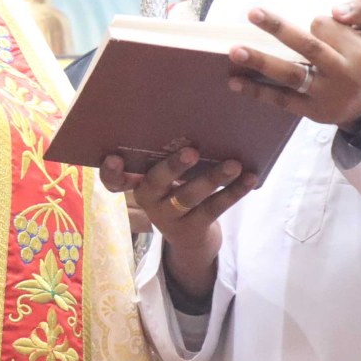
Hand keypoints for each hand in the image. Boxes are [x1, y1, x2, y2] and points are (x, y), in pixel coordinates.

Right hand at [99, 148, 256, 298]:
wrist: (190, 239)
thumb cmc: (176, 193)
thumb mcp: (165, 179)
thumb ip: (166, 158)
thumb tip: (195, 120)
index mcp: (137, 184)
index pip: (114, 181)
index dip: (111, 171)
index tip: (114, 157)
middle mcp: (149, 200)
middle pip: (157, 182)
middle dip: (173, 166)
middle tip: (192, 151)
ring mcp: (170, 217)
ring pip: (189, 196)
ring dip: (213, 179)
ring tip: (233, 165)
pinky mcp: (193, 229)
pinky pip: (214, 209)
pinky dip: (234, 192)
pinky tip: (249, 179)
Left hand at [227, 0, 360, 129]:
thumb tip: (335, 10)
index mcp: (360, 53)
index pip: (325, 27)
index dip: (316, 22)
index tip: (315, 25)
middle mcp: (343, 75)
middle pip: (309, 48)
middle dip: (279, 30)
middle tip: (252, 13)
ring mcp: (325, 96)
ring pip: (291, 75)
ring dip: (261, 62)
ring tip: (236, 51)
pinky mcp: (311, 112)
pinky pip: (282, 100)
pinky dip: (258, 91)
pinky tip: (235, 81)